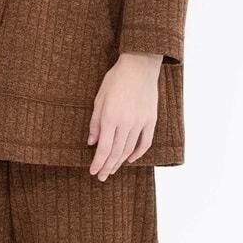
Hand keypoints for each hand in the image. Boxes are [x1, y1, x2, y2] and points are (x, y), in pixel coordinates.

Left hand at [87, 52, 162, 178]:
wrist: (140, 66)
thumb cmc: (116, 79)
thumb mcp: (99, 98)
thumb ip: (95, 122)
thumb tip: (91, 142)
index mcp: (110, 117)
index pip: (103, 148)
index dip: (98, 162)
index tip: (93, 172)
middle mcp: (126, 123)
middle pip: (116, 152)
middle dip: (107, 167)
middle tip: (101, 177)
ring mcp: (140, 122)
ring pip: (129, 150)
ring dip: (120, 162)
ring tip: (112, 170)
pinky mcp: (151, 120)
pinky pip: (145, 142)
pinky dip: (138, 153)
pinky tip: (130, 159)